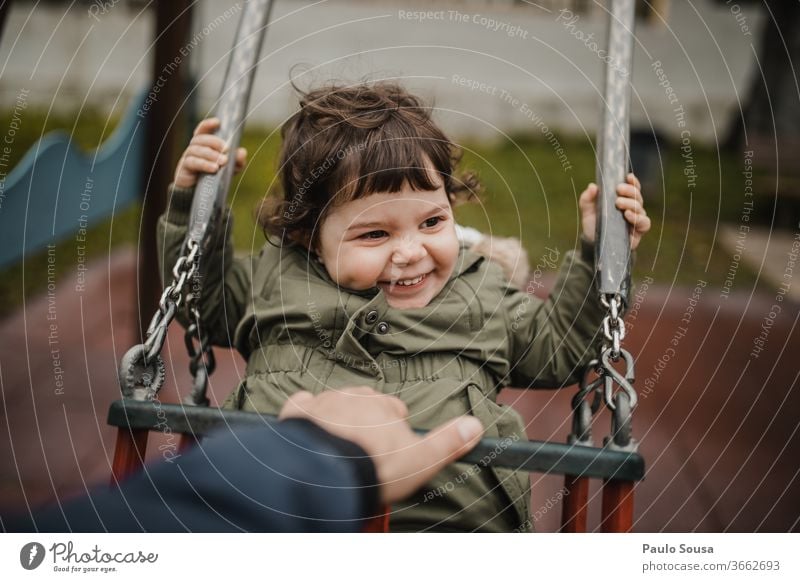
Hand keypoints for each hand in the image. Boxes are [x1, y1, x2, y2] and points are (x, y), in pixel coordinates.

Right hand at [173, 118, 247, 188]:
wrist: (201, 195)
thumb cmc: (214, 177)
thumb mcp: (229, 169)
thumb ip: (237, 161)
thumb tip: (242, 152)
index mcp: (203, 145)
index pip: (202, 131)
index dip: (208, 125)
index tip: (218, 122)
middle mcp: (194, 149)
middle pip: (200, 139)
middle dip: (214, 142)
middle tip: (226, 149)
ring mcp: (187, 158)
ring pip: (196, 150)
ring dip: (210, 154)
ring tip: (223, 162)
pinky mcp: (184, 169)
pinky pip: (192, 162)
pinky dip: (204, 164)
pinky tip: (214, 168)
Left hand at [279, 387, 483, 504]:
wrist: (322, 472)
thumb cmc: (373, 467)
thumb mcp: (420, 460)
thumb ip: (448, 442)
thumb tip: (476, 425)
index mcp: (385, 406)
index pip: (396, 410)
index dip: (395, 430)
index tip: (392, 449)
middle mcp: (354, 396)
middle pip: (365, 404)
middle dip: (367, 422)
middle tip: (366, 452)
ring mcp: (324, 403)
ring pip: (335, 404)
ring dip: (338, 420)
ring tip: (338, 448)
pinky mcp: (297, 413)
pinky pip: (302, 404)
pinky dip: (306, 413)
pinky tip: (308, 429)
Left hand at [579, 173, 650, 249]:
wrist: (594, 245)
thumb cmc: (594, 225)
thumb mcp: (587, 211)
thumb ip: (587, 199)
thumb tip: (593, 186)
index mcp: (623, 200)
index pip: (632, 188)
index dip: (633, 182)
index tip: (628, 177)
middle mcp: (632, 208)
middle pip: (637, 196)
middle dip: (629, 191)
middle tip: (618, 189)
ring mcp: (636, 220)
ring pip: (640, 207)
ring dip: (630, 203)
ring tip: (619, 203)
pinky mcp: (638, 232)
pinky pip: (644, 223)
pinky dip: (638, 217)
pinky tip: (628, 215)